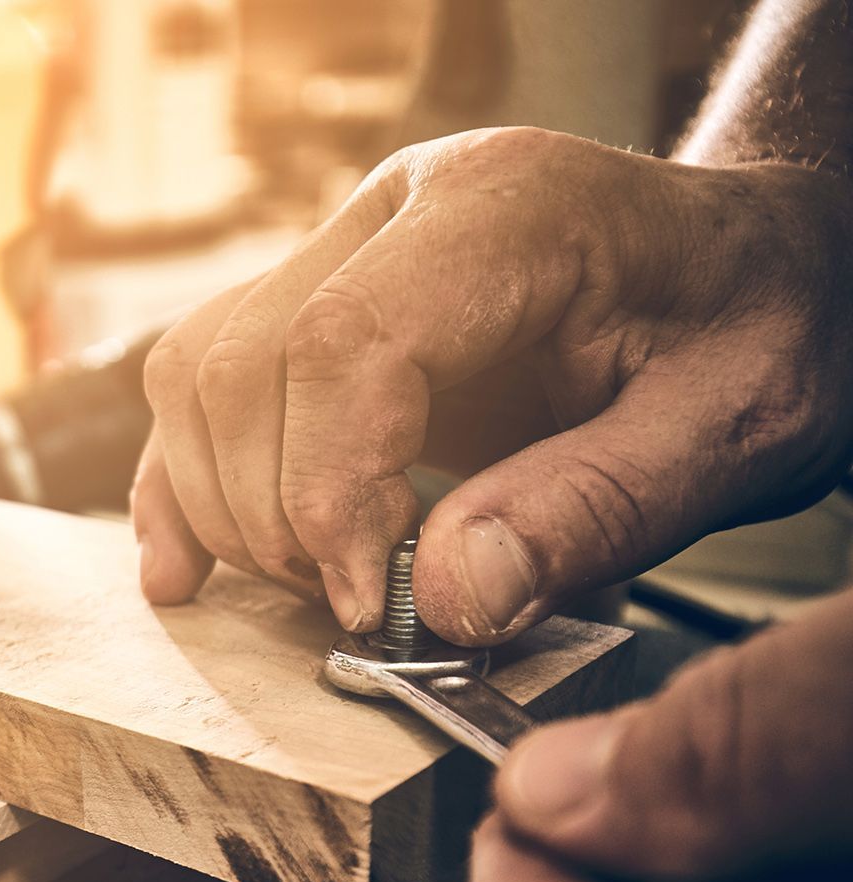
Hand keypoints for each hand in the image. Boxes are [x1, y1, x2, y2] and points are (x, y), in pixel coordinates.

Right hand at [136, 127, 852, 643]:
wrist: (753, 273)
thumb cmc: (756, 327)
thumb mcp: (727, 430)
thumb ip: (591, 511)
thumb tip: (448, 602)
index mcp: (508, 210)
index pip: (346, 342)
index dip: (328, 489)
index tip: (366, 604)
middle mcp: (400, 211)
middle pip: (247, 360)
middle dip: (276, 516)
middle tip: (358, 611)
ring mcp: (345, 251)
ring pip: (201, 372)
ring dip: (223, 507)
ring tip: (311, 591)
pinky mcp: (316, 307)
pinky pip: (204, 383)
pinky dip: (185, 485)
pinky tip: (184, 568)